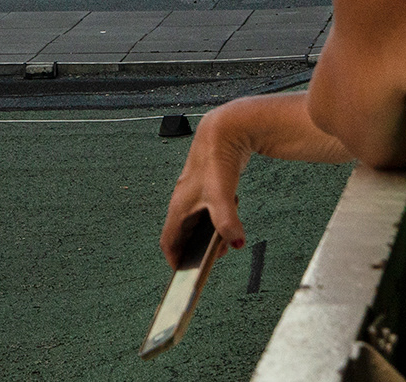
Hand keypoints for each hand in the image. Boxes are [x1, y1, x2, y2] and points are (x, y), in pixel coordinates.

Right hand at [160, 106, 251, 265]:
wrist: (225, 130)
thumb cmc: (217, 162)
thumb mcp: (223, 196)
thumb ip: (227, 222)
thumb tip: (236, 243)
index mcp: (178, 207)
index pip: (169, 241)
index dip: (175, 260)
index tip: (184, 274)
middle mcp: (182, 200)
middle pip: (184, 234)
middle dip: (198, 249)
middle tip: (218, 253)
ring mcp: (194, 192)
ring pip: (198, 221)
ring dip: (211, 232)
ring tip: (228, 233)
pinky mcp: (207, 184)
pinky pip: (208, 208)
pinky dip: (218, 216)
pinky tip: (233, 207)